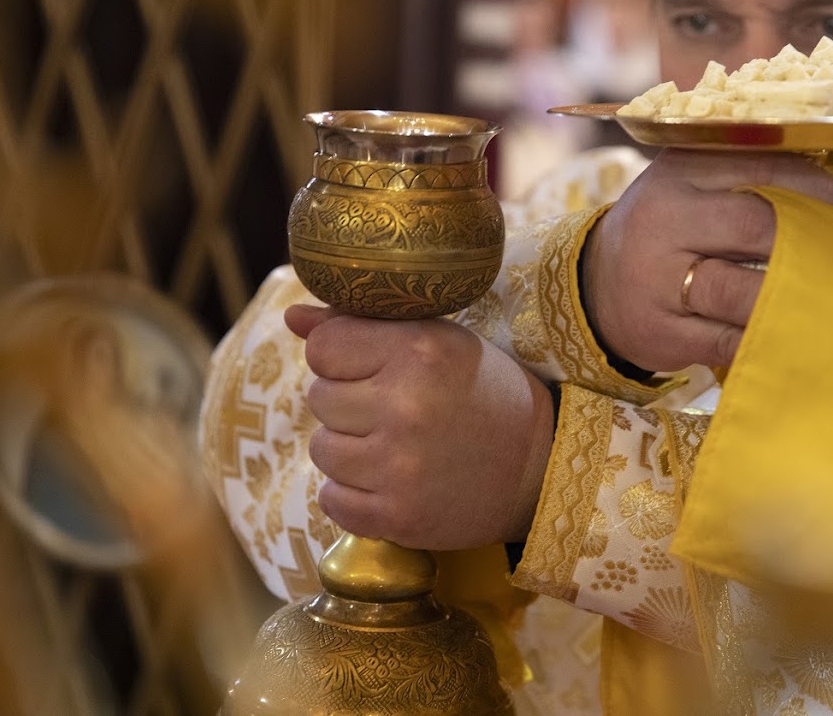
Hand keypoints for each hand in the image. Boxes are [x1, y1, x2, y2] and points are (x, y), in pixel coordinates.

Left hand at [285, 304, 555, 549]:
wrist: (540, 468)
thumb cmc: (485, 394)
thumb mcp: (437, 343)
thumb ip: (362, 325)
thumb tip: (292, 317)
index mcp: (420, 350)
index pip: (324, 347)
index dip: (342, 358)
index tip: (374, 370)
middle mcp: (406, 404)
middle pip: (319, 398)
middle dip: (348, 404)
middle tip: (395, 412)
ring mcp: (399, 465)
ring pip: (322, 450)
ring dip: (349, 450)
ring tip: (396, 448)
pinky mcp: (396, 516)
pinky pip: (331, 500)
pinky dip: (353, 495)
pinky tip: (392, 483)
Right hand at [582, 148, 832, 371]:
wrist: (594, 286)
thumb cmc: (669, 232)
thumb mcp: (694, 187)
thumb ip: (750, 179)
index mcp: (682, 171)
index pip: (765, 169)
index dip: (821, 191)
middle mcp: (664, 220)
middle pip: (754, 227)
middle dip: (812, 244)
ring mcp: (657, 280)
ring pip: (740, 290)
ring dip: (793, 297)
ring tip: (831, 299)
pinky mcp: (660, 332)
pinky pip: (727, 340)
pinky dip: (766, 339)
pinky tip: (795, 334)